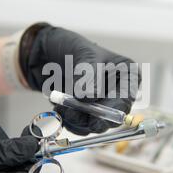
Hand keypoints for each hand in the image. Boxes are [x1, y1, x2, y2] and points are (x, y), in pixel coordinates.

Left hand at [18, 23, 140, 134]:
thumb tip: (89, 97)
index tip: (96, 113)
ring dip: (76, 120)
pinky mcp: (84, 113)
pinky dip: (69, 122)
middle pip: (111, 116)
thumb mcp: (84, 55)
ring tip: (60, 106)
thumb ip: (89, 76)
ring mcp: (99, 104)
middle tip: (72, 113)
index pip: (126, 97)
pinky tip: (59, 109)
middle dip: (91, 118)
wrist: (45, 52)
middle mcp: (116, 92)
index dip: (114, 109)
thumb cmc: (70, 45)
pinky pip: (81, 126)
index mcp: (126, 75)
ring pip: (94, 124)